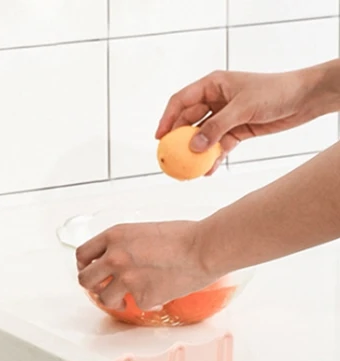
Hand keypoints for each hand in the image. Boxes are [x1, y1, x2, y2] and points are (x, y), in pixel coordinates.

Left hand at [75, 221, 217, 310]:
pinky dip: (144, 301)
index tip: (91, 270)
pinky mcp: (141, 296)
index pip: (82, 255)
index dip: (85, 265)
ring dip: (114, 299)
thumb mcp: (142, 231)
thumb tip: (111, 260)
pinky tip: (156, 291)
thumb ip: (122, 245)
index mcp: (114, 236)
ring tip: (127, 295)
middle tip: (104, 287)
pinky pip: (134, 304)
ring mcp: (126, 278)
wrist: (205, 248)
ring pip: (103, 298)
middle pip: (85, 280)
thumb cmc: (182, 236)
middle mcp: (115, 257)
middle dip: (94, 285)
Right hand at [156, 65, 334, 172]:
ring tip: (188, 170)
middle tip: (171, 158)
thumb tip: (193, 147)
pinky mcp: (235, 130)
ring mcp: (224, 116)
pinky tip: (207, 171)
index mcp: (213, 85)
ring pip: (202, 137)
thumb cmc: (275, 92)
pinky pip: (217, 147)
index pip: (181, 101)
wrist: (303, 99)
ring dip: (196, 153)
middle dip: (179, 141)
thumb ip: (217, 127)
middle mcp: (215, 100)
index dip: (167, 119)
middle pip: (188, 122)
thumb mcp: (243, 108)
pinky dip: (212, 159)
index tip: (160, 138)